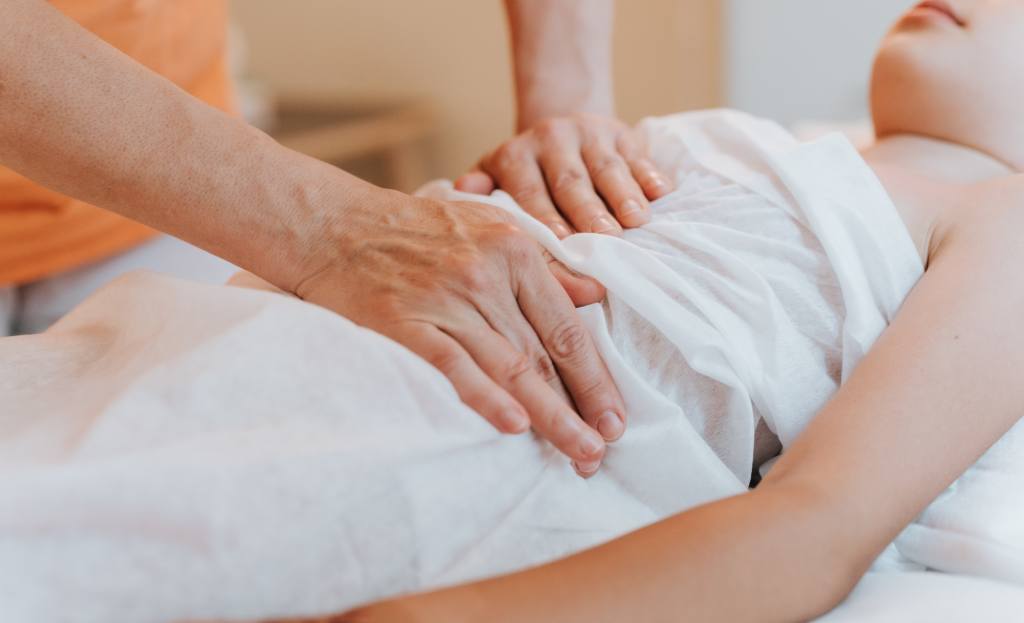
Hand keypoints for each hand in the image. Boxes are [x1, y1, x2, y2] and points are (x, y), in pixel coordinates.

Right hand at [293, 188, 625, 475]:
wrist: (333, 224)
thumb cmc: (415, 229)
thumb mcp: (490, 227)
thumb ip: (545, 265)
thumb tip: (596, 297)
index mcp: (514, 250)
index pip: (565, 328)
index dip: (595, 378)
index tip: (614, 417)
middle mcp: (484, 275)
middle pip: (542, 355)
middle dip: (578, 409)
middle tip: (600, 453)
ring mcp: (443, 299)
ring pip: (508, 367)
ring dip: (548, 417)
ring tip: (576, 454)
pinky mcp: (403, 321)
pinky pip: (452, 365)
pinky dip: (485, 397)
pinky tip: (514, 426)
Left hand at [455, 113, 672, 238]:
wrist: (556, 130)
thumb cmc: (523, 174)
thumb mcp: (494, 177)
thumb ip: (480, 191)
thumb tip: (462, 192)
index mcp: (516, 156)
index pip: (531, 191)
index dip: (548, 219)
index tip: (564, 246)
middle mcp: (551, 140)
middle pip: (571, 181)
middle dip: (590, 212)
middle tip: (607, 240)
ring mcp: (589, 134)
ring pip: (607, 167)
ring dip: (624, 194)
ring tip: (638, 220)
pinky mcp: (622, 133)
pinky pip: (639, 154)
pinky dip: (651, 174)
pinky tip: (661, 194)